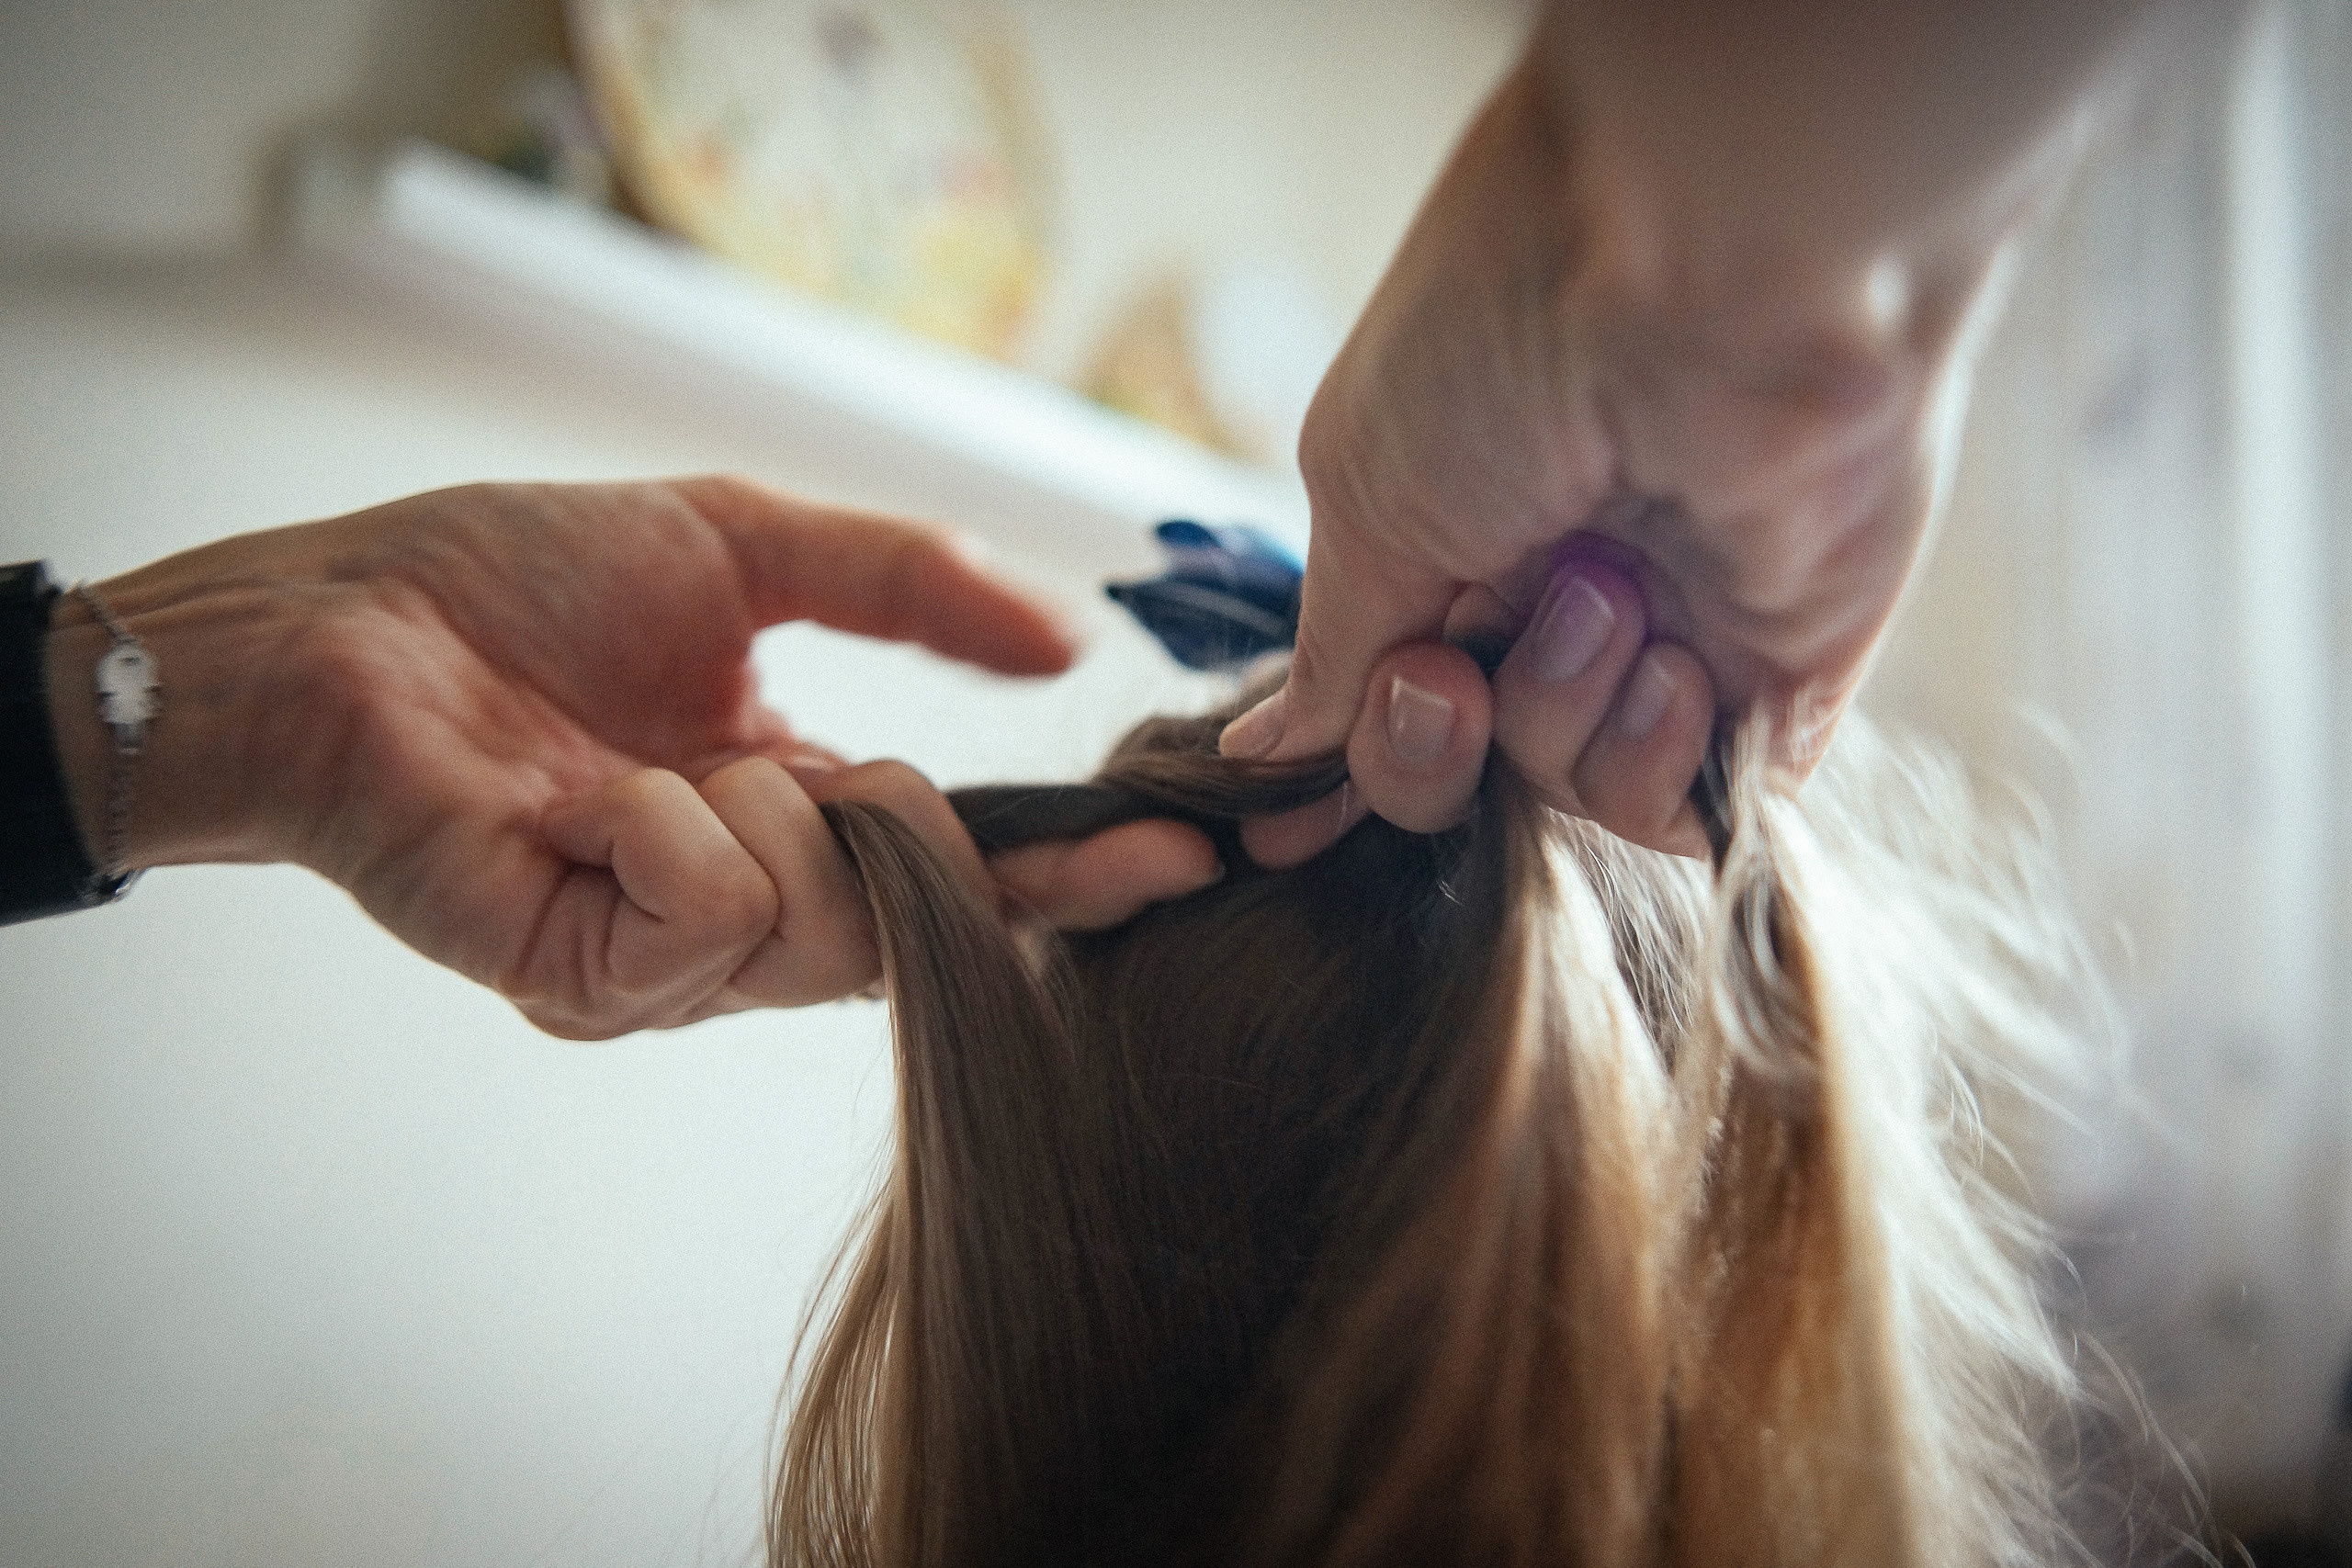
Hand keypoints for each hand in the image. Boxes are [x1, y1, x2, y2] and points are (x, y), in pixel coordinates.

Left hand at [44, 478, 1218, 1036]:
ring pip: (822, 931)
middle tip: (807, 757)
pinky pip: (708, 922)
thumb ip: (914, 585)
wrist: (337, 621)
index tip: (1186, 848)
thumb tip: (1070, 638)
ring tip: (644, 759)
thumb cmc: (513, 581)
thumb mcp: (747, 546)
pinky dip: (662, 829)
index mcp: (802, 816)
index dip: (1077, 868)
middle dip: (903, 830)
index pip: (970, 871)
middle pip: (920, 925)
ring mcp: (670, 967)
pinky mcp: (587, 987)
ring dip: (752, 808)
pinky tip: (580, 795)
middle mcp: (751, 911)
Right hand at [1224, 5, 2111, 864]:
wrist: (1719, 267)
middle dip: (1433, 744)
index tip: (1307, 801)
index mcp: (1456, 520)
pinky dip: (1658, 762)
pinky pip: (1693, 805)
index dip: (1357, 746)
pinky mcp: (1783, 668)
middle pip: (1466, 761)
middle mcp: (1561, 575)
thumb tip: (1268, 750)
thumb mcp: (1363, 488)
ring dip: (1559, 706)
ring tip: (1602, 590)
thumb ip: (1333, 647)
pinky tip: (1674, 667)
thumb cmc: (1510, 332)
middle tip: (1447, 680)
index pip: (1389, 687)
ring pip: (1569, 784)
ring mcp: (1676, 624)